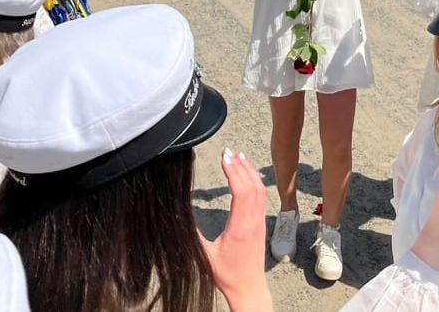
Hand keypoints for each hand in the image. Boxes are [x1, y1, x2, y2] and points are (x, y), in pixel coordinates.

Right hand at [199, 149, 271, 311]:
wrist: (249, 288)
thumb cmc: (227, 275)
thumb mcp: (205, 256)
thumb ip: (193, 235)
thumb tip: (178, 216)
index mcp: (241, 228)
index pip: (242, 192)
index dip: (234, 172)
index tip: (224, 157)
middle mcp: (253, 221)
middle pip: (252, 186)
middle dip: (241, 165)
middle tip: (228, 150)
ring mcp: (260, 222)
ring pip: (259, 190)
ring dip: (249, 171)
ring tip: (238, 155)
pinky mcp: (261, 224)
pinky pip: (261, 197)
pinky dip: (254, 181)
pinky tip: (247, 174)